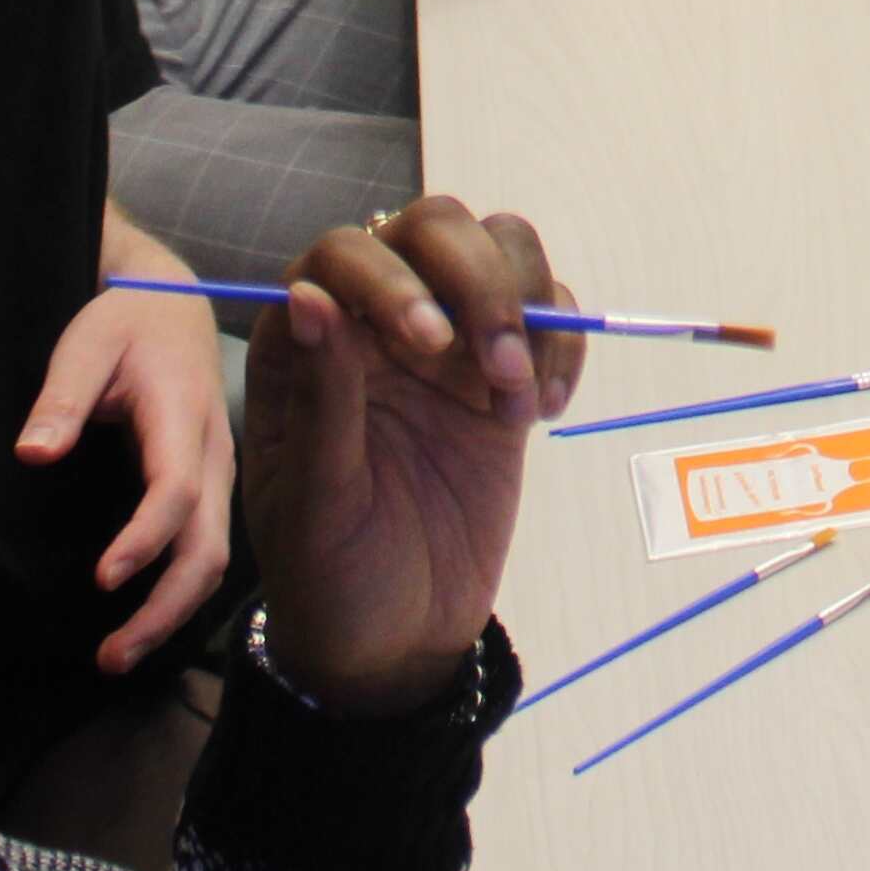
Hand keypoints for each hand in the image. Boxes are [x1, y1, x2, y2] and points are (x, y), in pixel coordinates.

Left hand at [21, 273, 238, 670]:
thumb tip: (33, 455)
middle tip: (109, 656)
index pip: (177, 491)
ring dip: (171, 613)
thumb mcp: (86, 343)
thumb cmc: (127, 321)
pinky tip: (139, 621)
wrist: (175, 303)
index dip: (145, 540)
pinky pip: (203, 550)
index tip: (102, 578)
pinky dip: (176, 594)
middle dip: (165, 609)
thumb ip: (62, 398)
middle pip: (208, 547)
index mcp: (183, 416)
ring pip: (212, 559)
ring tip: (116, 655)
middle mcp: (212, 454)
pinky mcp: (207, 487)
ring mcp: (215, 474)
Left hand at [243, 196, 568, 708]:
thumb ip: (321, 398)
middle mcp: (375, 326)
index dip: (391, 277)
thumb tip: (310, 294)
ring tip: (520, 397)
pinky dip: (563, 343)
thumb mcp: (316, 501)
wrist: (395, 642)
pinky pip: (549, 310)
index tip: (429, 344)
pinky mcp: (501, 378)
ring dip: (524, 306)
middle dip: (477, 280)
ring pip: (498, 249)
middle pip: (435, 228)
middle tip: (494, 369)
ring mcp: (446, 347)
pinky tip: (545, 412)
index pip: (345, 254)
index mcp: (306, 347)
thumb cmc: (330, 578)